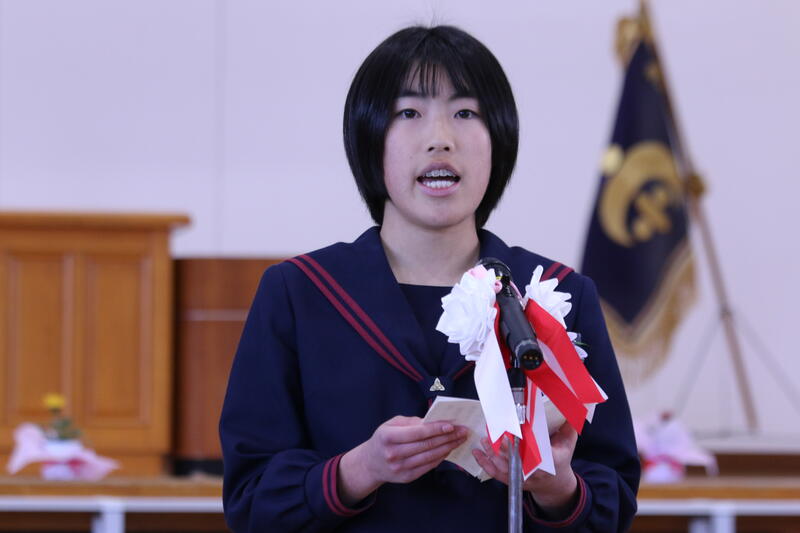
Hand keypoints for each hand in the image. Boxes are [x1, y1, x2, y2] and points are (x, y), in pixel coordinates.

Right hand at [338, 416, 467, 504]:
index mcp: (388, 437)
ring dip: (448, 447)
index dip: (436, 428)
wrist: (371, 463)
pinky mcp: (406, 477)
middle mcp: (393, 453)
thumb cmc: (384, 439)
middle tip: (462, 431)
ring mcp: (400, 468)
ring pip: (430, 457)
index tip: (451, 425)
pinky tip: (448, 450)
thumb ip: (412, 422)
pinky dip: (440, 458)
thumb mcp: (391, 424)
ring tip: (459, 440)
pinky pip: (428, 466)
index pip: (417, 432)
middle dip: (447, 437)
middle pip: (426, 445)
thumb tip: (434, 421)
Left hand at [472, 422, 578, 516]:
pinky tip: (477, 453)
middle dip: (502, 447)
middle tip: (493, 433)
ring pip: (503, 466)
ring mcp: (520, 478)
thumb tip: (572, 409)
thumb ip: (568, 427)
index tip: (511, 435)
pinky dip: (484, 464)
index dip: (521, 446)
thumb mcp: (568, 444)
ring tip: (484, 438)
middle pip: (515, 460)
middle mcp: (533, 472)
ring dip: (491, 453)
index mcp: (549, 462)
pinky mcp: (511, 481)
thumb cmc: (560, 460)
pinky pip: (495, 474)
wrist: (554, 484)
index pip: (534, 454)